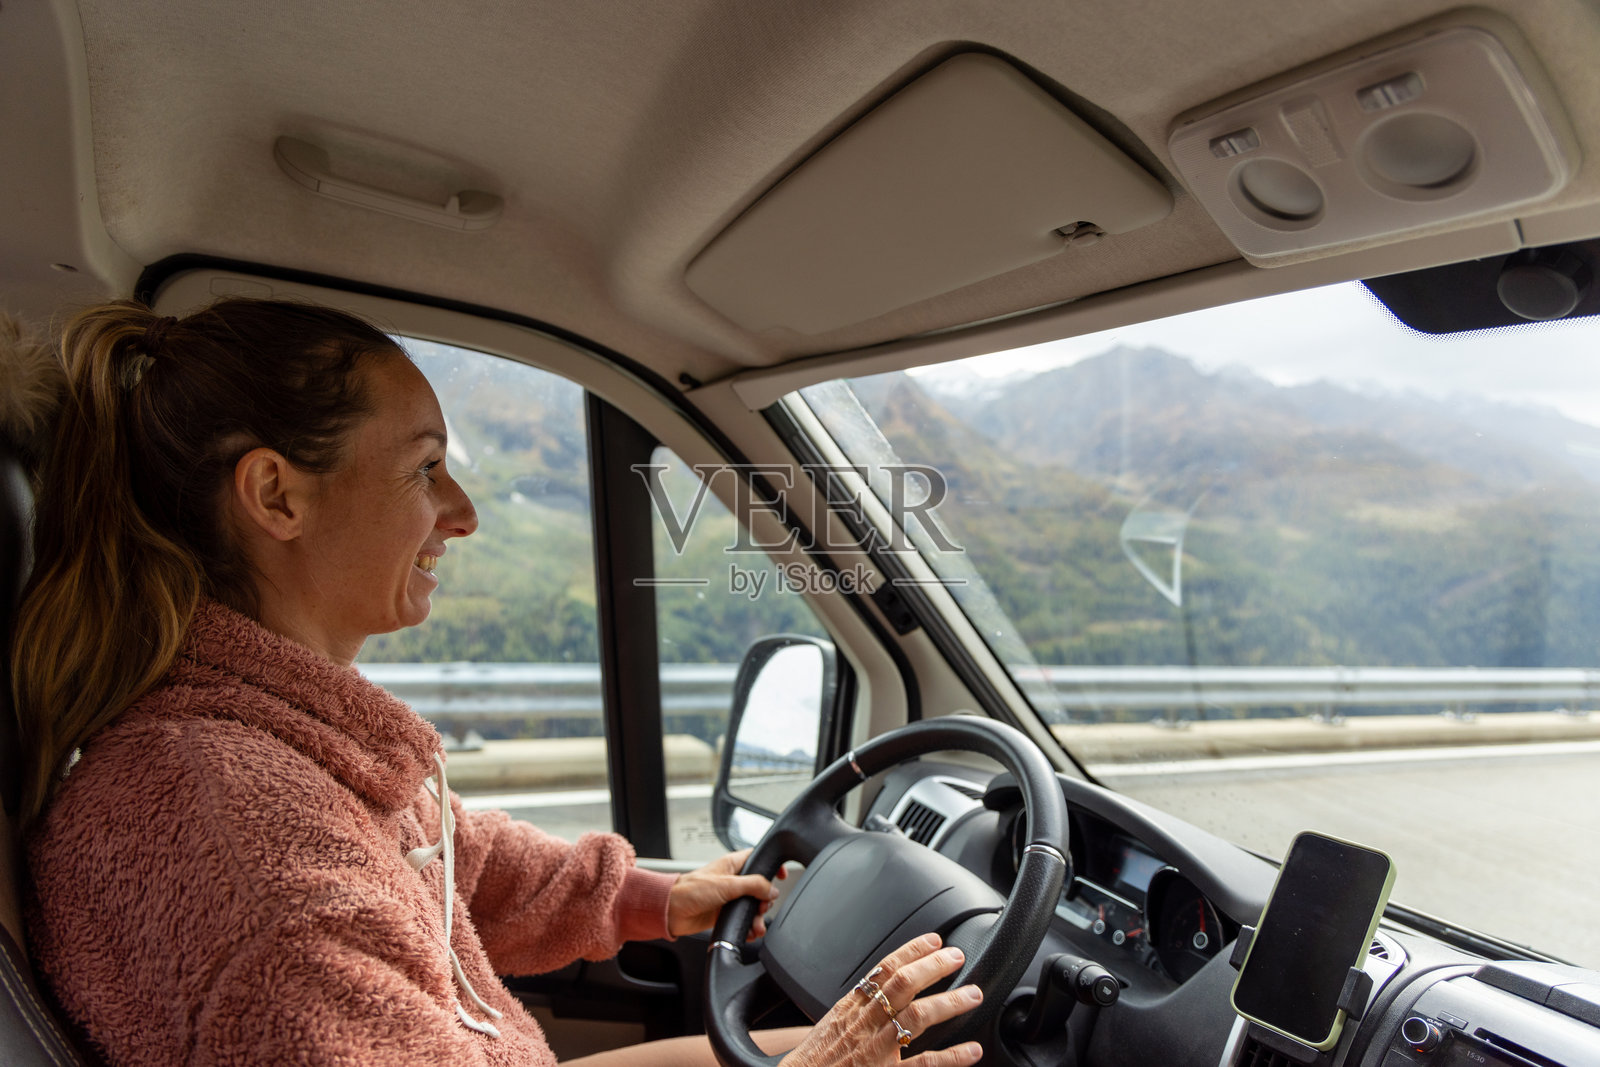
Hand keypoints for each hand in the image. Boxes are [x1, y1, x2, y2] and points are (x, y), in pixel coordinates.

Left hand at [667, 849, 783, 937]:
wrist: (671, 911)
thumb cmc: (690, 890)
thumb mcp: (727, 884)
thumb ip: (753, 885)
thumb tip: (773, 889)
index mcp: (733, 865)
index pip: (758, 859)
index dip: (771, 865)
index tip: (781, 875)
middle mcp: (733, 880)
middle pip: (760, 888)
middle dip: (765, 900)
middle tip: (762, 907)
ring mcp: (729, 898)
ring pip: (753, 906)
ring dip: (758, 918)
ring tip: (757, 926)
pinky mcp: (724, 914)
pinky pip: (743, 920)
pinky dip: (749, 927)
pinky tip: (750, 932)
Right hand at [778, 933, 982, 1066]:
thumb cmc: (814, 1062)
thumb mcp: (831, 1025)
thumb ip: (857, 1009)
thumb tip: (881, 992)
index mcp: (850, 1007)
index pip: (884, 969)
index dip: (912, 951)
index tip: (934, 940)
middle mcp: (864, 1023)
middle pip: (903, 985)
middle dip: (933, 967)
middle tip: (957, 957)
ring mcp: (875, 1049)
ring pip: (915, 1017)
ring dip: (949, 1003)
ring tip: (973, 995)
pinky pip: (922, 1063)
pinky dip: (951, 1057)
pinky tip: (971, 1050)